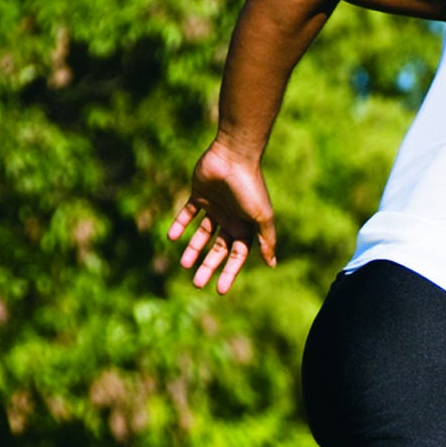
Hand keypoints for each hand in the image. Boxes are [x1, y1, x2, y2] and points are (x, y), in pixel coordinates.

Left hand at [168, 139, 276, 295]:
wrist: (233, 156)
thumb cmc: (250, 187)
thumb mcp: (261, 217)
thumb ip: (266, 240)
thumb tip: (272, 264)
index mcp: (245, 226)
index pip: (236, 256)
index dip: (229, 273)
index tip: (220, 290)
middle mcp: (230, 219)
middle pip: (217, 249)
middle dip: (208, 266)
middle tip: (197, 283)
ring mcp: (214, 208)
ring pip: (202, 234)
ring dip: (193, 249)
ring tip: (184, 264)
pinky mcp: (199, 196)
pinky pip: (187, 214)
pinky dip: (180, 225)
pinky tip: (172, 237)